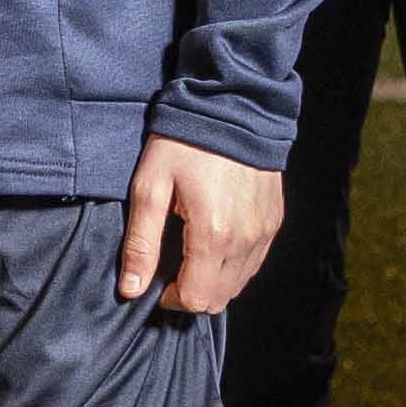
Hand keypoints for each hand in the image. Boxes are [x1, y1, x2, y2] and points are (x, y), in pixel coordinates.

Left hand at [121, 133, 285, 316]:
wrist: (232, 107)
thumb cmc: (184, 143)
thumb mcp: (150, 186)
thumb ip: (141, 242)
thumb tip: (131, 289)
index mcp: (213, 235)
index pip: (196, 299)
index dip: (171, 299)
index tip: (157, 282)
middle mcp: (246, 240)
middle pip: (219, 299)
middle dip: (192, 294)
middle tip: (171, 270)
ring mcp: (264, 232)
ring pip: (238, 284)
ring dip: (213, 281)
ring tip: (192, 254)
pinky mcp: (274, 221)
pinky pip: (254, 262)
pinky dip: (233, 264)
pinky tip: (214, 241)